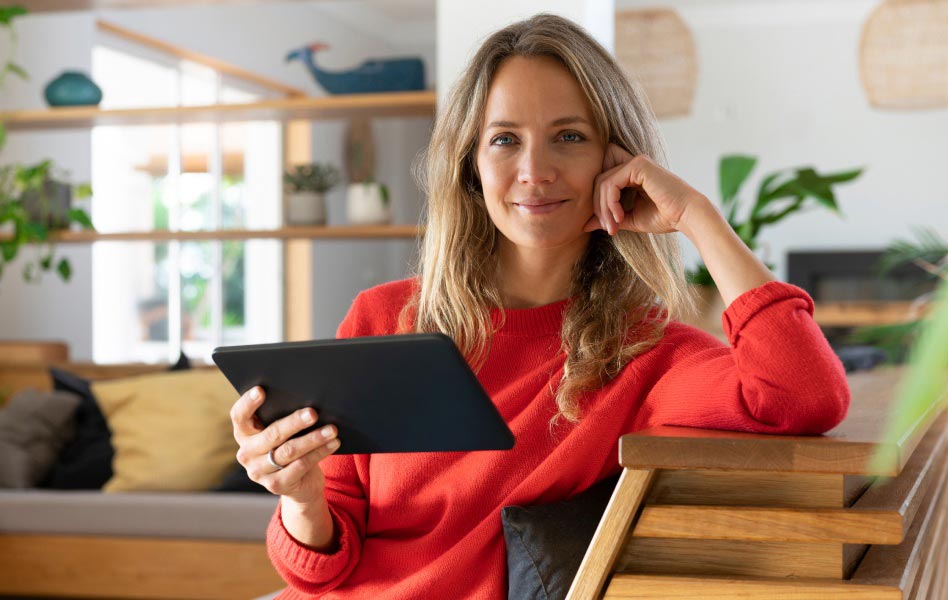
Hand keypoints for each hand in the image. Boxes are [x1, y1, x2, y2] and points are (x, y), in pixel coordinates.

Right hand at [230, 386, 340, 504]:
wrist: (299, 484)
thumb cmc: (290, 447)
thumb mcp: (282, 434)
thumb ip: (282, 418)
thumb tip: (306, 400)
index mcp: (244, 434)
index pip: (239, 416)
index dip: (248, 403)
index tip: (261, 390)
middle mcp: (246, 454)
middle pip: (271, 434)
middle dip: (294, 422)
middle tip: (313, 413)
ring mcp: (259, 471)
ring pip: (289, 451)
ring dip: (313, 438)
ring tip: (332, 429)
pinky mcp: (276, 485)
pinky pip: (301, 465)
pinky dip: (319, 452)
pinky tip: (333, 443)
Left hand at [583, 144, 709, 236]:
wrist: (687, 216)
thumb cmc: (664, 217)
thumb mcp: (629, 219)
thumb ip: (608, 218)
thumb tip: (584, 224)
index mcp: (631, 173)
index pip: (601, 180)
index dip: (597, 200)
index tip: (606, 224)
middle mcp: (632, 163)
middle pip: (598, 180)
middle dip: (598, 207)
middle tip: (608, 228)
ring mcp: (636, 161)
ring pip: (602, 182)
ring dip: (604, 208)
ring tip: (614, 226)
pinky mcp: (638, 164)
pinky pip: (611, 182)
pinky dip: (610, 202)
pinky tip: (620, 216)